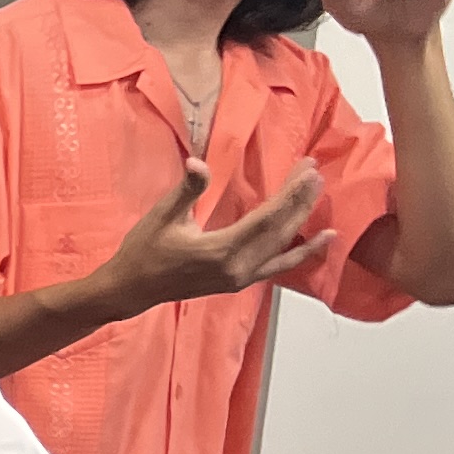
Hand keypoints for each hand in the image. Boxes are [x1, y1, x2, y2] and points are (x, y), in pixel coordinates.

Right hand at [98, 158, 329, 312]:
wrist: (132, 289)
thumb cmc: (144, 251)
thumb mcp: (162, 216)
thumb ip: (187, 190)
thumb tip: (198, 163)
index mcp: (220, 250)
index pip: (267, 217)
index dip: (290, 193)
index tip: (307, 170)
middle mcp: (237, 268)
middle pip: (280, 231)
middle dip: (301, 201)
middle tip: (316, 174)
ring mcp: (240, 278)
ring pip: (283, 248)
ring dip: (303, 221)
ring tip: (319, 196)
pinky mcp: (239, 282)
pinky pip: (278, 266)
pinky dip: (301, 253)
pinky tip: (321, 240)